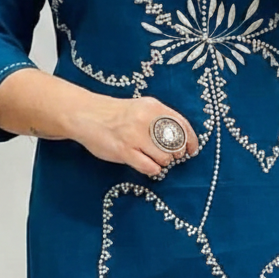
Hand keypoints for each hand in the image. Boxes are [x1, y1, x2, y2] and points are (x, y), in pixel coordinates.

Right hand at [75, 94, 199, 176]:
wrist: (87, 115)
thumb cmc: (116, 114)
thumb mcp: (141, 108)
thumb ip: (160, 119)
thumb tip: (182, 139)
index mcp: (154, 107)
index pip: (183, 126)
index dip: (191, 141)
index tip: (192, 151)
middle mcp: (146, 120)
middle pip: (176, 144)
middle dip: (175, 154)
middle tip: (168, 156)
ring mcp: (135, 136)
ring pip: (164, 157)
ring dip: (163, 162)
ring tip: (154, 159)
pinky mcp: (124, 151)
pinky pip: (150, 167)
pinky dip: (153, 170)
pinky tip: (149, 166)